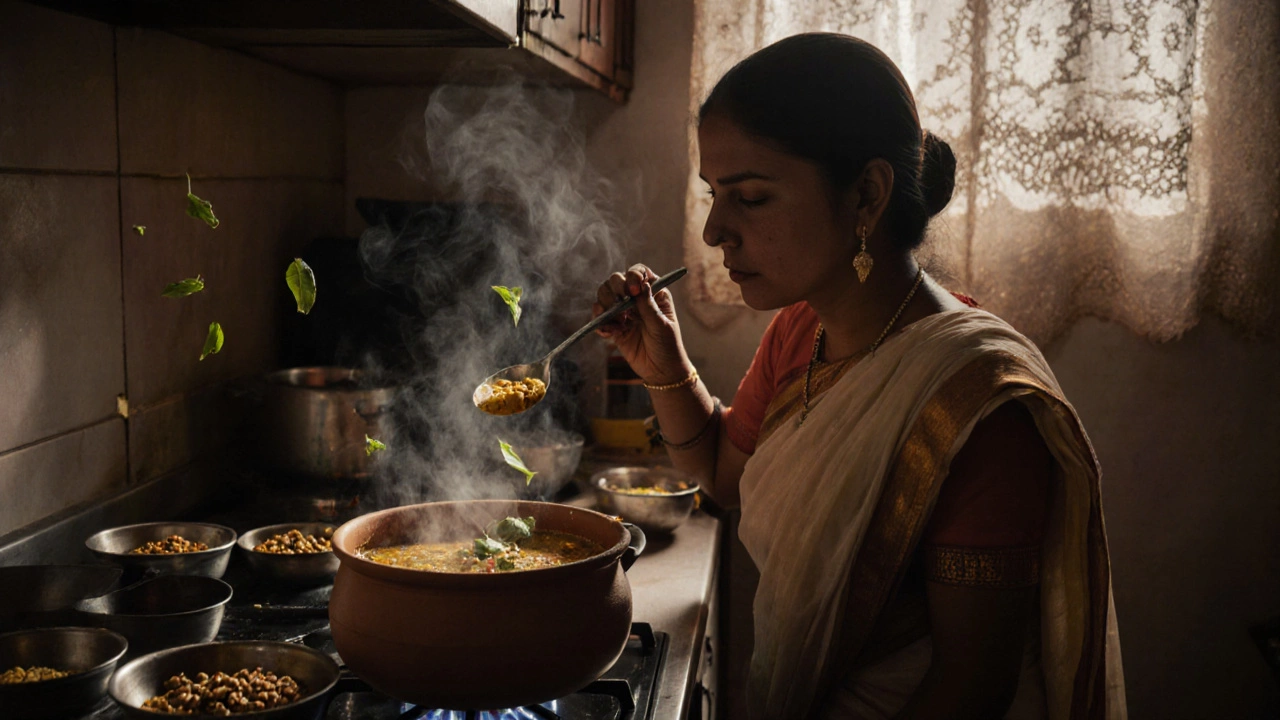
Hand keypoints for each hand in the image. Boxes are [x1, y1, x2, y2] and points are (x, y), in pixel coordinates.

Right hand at [593, 264, 692, 384]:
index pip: (639, 272)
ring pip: (604, 295)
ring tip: (618, 323)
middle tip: (621, 307)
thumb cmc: (668, 346)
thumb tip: (641, 285)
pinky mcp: (613, 326)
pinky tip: (610, 333)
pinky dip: (600, 323)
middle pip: (616, 279)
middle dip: (615, 289)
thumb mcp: (661, 325)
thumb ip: (649, 306)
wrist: (661, 371)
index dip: (632, 275)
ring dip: (606, 306)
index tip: (633, 290)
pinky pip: (599, 317)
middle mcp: (636, 298)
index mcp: (653, 293)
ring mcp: (623, 311)